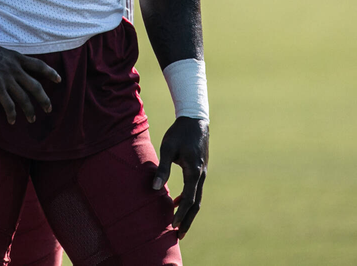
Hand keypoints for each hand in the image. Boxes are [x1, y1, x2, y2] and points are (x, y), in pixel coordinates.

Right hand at [0, 26, 60, 124]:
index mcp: (15, 58)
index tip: (59, 79)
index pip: (38, 65)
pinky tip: (12, 121)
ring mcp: (7, 80)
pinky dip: (12, 114)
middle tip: (49, 108)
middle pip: (36, 86)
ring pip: (24, 98)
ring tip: (32, 119)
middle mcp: (15, 70)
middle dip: (44, 99)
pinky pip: (9, 105)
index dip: (50, 73)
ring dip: (30, 110)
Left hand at [152, 116, 208, 238]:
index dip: (181, 213)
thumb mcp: (168, 149)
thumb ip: (162, 169)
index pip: (188, 198)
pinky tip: (176, 203)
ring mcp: (202, 173)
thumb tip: (154, 188)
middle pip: (196, 203)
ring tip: (178, 225)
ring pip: (197, 198)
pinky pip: (195, 190)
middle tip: (179, 235)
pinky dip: (187, 199)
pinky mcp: (199, 170)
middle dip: (188, 220)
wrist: (195, 120)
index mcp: (194, 171)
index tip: (173, 225)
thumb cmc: (179, 133)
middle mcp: (201, 175)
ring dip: (188, 212)